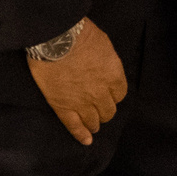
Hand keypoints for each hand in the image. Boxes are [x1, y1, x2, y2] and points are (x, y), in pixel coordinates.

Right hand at [26, 18, 126, 145]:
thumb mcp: (104, 44)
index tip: (109, 95)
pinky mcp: (63, 107)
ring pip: (94, 120)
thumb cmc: (80, 34)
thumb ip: (106, 61)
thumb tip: (103, 66)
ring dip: (95, 123)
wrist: (56, 39)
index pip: (120, 94)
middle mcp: (101, 93)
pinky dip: (80, 135)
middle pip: (108, 110)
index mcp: (113, 76)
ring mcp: (82, 102)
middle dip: (105, 111)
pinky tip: (86, 140)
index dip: (113, 95)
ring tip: (93, 125)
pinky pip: (74, 126)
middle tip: (100, 110)